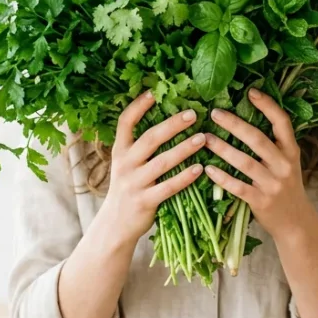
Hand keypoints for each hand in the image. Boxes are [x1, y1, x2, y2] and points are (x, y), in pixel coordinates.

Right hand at [99, 92, 205, 246]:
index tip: (153, 92)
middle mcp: (125, 164)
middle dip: (172, 125)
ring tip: (203, 138)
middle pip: (150, 138)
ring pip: (162, 162)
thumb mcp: (126, 165)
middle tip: (193, 114)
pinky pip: (168, 187)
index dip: (138, 106)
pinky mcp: (145, 201)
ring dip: (184, 149)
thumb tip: (168, 123)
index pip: (125, 122)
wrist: (114, 225)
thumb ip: (140, 147)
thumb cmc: (128, 189)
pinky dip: (185, 177)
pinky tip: (200, 169)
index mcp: (120, 151)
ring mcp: (134, 183)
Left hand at [203, 88, 315, 240]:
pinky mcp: (261, 201)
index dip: (268, 105)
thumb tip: (246, 116)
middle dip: (235, 124)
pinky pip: (238, 187)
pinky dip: (222, 178)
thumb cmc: (286, 186)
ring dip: (223, 149)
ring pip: (245, 162)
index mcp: (291, 151)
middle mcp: (284, 165)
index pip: (282, 122)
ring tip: (205, 138)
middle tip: (214, 113)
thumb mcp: (288, 162)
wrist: (296, 222)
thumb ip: (273, 144)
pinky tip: (207, 169)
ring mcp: (273, 184)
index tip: (250, 92)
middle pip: (258, 139)